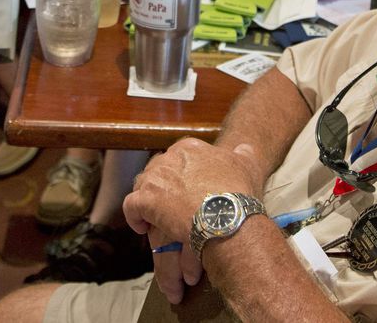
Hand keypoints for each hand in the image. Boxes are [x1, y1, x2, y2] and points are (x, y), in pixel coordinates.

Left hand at [123, 139, 264, 304]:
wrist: (227, 217)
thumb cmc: (237, 194)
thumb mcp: (246, 167)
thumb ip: (242, 155)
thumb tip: (244, 148)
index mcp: (189, 148)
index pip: (174, 158)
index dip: (176, 176)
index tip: (183, 191)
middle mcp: (169, 159)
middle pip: (155, 172)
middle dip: (159, 188)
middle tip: (169, 207)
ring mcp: (155, 179)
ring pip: (141, 187)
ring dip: (147, 202)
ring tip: (156, 218)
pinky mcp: (146, 200)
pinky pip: (131, 207)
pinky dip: (135, 218)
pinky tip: (144, 228)